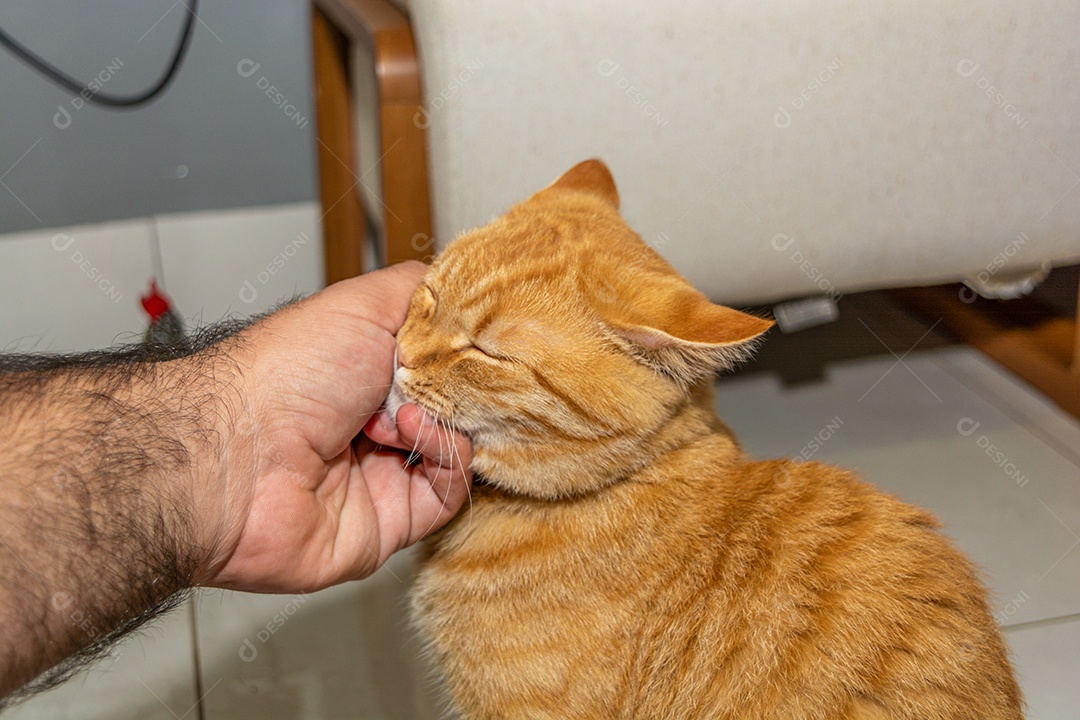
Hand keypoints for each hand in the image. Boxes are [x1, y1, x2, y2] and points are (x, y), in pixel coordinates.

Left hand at [198, 262, 471, 591]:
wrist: (236, 455)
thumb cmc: (285, 373)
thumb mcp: (363, 304)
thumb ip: (426, 293)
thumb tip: (471, 301)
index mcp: (365, 372)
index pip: (443, 364)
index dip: (463, 352)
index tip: (478, 340)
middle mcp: (374, 422)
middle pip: (457, 407)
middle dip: (459, 387)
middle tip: (445, 374)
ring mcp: (384, 475)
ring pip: (461, 449)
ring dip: (447, 421)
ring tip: (403, 408)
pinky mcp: (392, 524)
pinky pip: (449, 495)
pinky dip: (445, 460)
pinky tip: (409, 435)